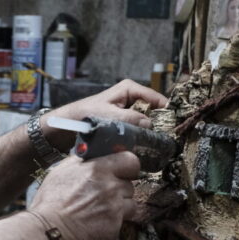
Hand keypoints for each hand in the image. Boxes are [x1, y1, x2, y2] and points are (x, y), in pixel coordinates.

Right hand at [29, 151, 140, 239]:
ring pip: (130, 205)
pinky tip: (94, 225)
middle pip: (129, 185)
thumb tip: (93, 156)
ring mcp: (115, 209)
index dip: (127, 167)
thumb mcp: (61, 172)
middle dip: (119, 190)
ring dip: (119, 208)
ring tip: (99, 212)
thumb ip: (82, 162)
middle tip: (103, 196)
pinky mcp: (115, 228)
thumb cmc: (49, 203)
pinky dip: (110, 224)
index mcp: (99, 169)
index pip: (130, 161)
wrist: (47, 231)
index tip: (121, 172)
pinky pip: (120, 224)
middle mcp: (111, 187)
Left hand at [44, 80, 167, 149]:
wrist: (64, 128)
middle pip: (153, 112)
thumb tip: (151, 126)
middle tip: (164, 141)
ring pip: (145, 124)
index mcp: (130, 89)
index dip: (167, 113)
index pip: (157, 99)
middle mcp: (131, 99)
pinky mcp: (121, 126)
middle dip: (158, 126)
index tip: (174, 127)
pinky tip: (142, 150)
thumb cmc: (83, 116)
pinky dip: (138, 140)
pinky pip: (135, 132)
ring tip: (155, 148)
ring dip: (147, 135)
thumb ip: (131, 120)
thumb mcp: (109, 116)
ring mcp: (127, 113)